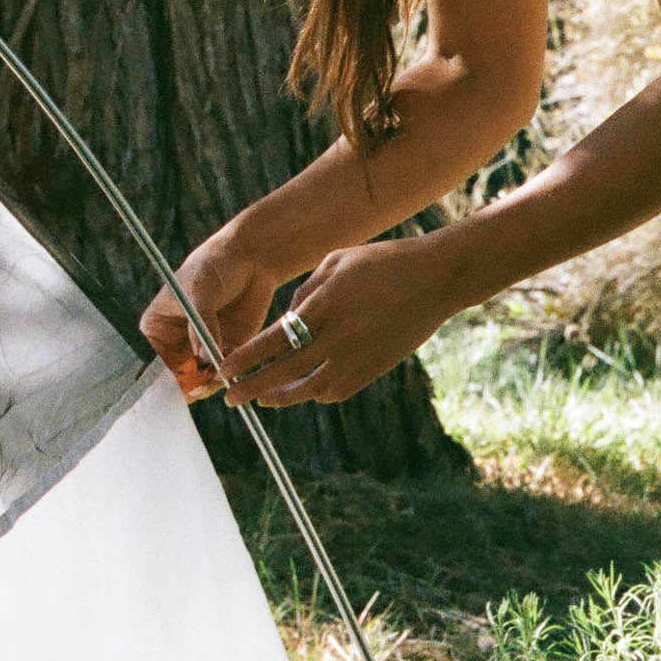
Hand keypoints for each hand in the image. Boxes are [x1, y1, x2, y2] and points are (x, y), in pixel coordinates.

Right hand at [141, 230, 284, 402]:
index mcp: (157, 326)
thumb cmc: (217, 264)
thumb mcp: (201, 289)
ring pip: (200, 379)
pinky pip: (224, 373)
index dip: (160, 377)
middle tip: (195, 390)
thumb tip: (202, 357)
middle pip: (175, 376)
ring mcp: (202, 349)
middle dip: (185, 387)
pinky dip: (227, 377)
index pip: (153, 359)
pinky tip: (229, 374)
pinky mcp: (228, 351)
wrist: (252, 258)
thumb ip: (200, 323)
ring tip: (214, 380)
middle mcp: (177, 342)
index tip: (172, 385)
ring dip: (207, 385)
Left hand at [220, 231, 460, 407]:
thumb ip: (306, 292)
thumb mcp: (337, 262)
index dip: (245, 359)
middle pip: (284, 371)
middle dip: (252, 387)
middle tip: (230, 398)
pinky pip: (338, 390)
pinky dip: (318, 393)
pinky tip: (307, 389)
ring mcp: (359, 355)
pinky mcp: (377, 366)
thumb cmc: (386, 261)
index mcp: (324, 305)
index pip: (273, 340)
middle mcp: (338, 336)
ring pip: (310, 389)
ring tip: (265, 398)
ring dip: (283, 396)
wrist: (437, 277)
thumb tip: (287, 322)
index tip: (222, 370)